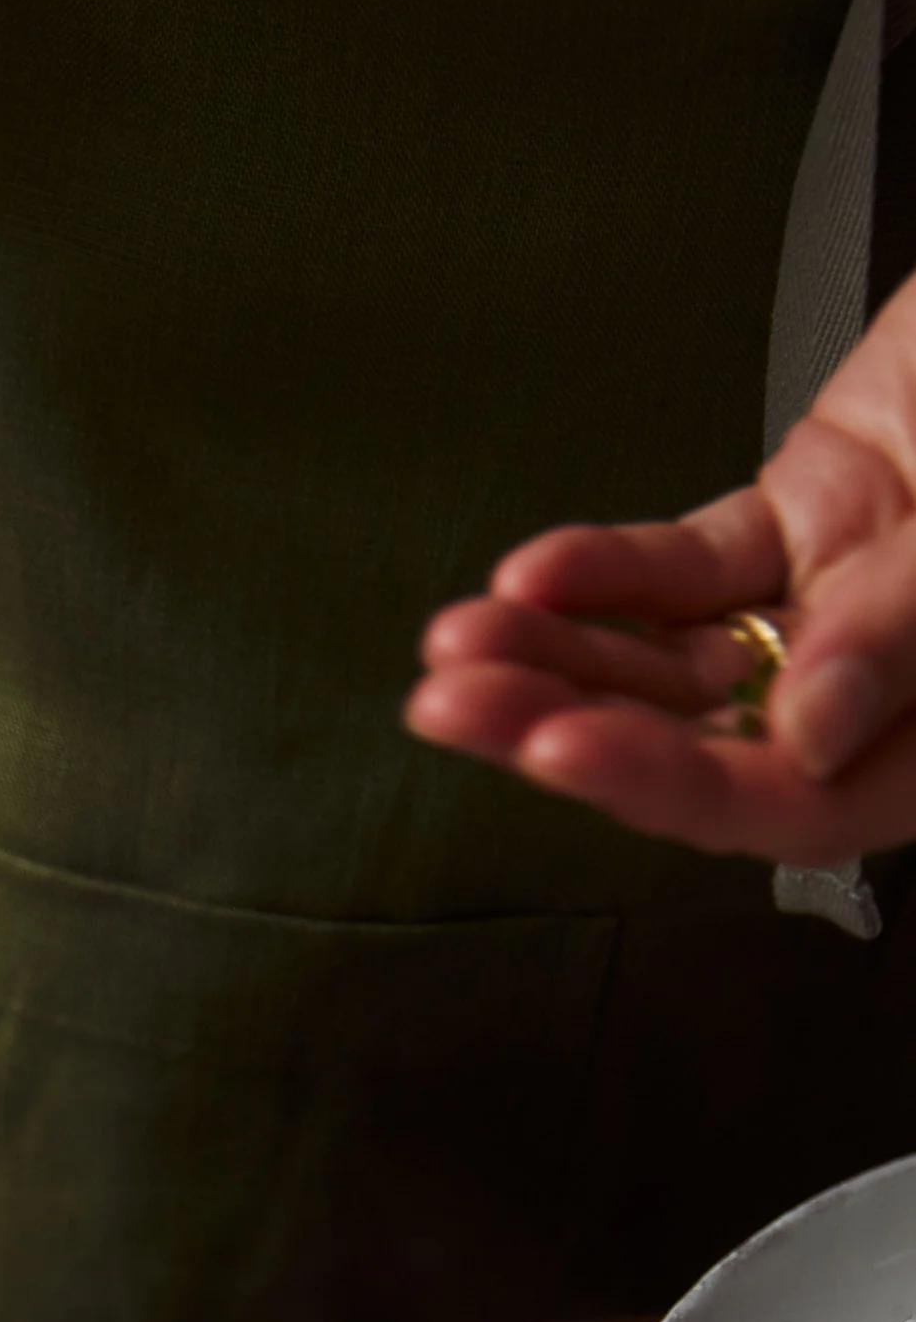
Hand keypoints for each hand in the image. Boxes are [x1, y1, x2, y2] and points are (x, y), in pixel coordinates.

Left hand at [407, 269, 915, 861]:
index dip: (668, 785)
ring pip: (679, 662)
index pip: (796, 798)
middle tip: (452, 703)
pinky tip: (535, 573)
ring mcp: (844, 611)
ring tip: (454, 645)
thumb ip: (915, 633)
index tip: (559, 750)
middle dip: (566, 724)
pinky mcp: (811, 523)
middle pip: (708, 742)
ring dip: (560, 654)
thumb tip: (806, 731)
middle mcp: (891, 692)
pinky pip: (694, 571)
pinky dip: (611, 571)